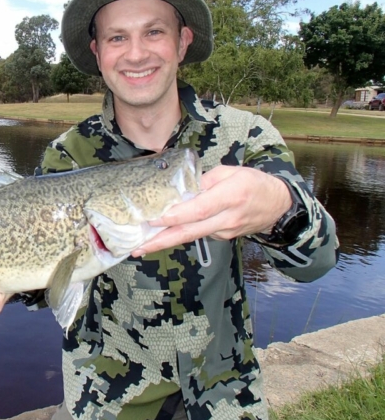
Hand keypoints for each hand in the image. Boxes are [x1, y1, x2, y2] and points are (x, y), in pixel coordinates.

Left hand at [132, 165, 291, 254]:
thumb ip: (206, 180)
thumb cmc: (254, 183)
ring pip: (192, 236)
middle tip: (139, 248)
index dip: (175, 216)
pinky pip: (199, 234)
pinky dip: (181, 234)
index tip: (154, 219)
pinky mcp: (223, 237)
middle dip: (162, 241)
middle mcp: (226, 218)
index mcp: (230, 196)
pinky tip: (164, 235)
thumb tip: (184, 189)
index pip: (198, 210)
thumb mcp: (232, 171)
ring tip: (142, 245)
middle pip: (190, 232)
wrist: (279, 206)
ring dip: (166, 241)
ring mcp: (225, 231)